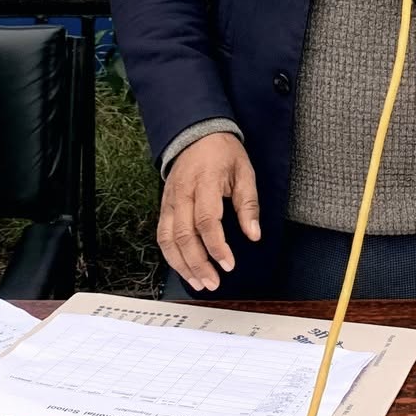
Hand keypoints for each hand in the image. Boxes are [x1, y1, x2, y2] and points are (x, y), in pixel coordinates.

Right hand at [158, 132, 260, 292]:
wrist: (196, 133)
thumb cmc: (223, 153)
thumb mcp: (244, 172)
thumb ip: (248, 204)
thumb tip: (254, 234)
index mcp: (205, 182)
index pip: (207, 220)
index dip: (216, 246)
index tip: (228, 264)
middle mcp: (183, 193)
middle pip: (183, 234)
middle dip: (198, 263)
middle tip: (213, 282)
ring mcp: (169, 200)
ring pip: (167, 238)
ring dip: (181, 264)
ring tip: (198, 282)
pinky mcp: (163, 205)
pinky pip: (162, 234)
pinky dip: (171, 255)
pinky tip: (184, 268)